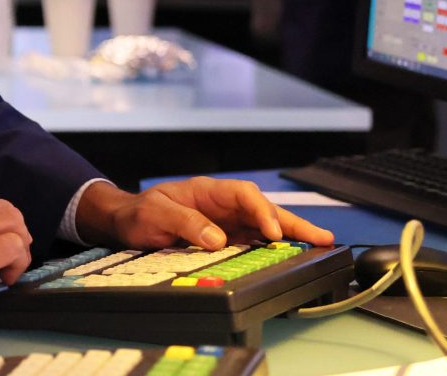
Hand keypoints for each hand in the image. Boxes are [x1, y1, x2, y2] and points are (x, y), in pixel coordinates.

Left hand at [76, 178, 333, 251]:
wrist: (126, 222)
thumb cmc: (139, 213)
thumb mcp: (155, 214)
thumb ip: (185, 223)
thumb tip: (217, 239)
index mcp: (207, 191)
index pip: (243, 195)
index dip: (261, 212)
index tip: (271, 232)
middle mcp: (221, 205)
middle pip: (263, 209)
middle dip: (292, 222)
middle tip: (320, 237)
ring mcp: (226, 221)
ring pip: (264, 225)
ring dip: (291, 235)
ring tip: (320, 245)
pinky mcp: (226, 239)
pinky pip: (254, 241)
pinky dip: (275, 248)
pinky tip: (292, 255)